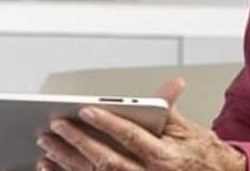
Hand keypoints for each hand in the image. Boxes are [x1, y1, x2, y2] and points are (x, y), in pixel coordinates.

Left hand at [36, 78, 246, 170]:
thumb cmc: (202, 157)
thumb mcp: (190, 130)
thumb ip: (169, 110)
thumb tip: (170, 86)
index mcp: (164, 158)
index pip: (130, 137)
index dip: (107, 123)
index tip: (85, 109)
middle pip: (106, 161)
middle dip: (78, 142)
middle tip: (55, 125)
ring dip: (67, 162)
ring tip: (47, 144)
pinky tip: (51, 167)